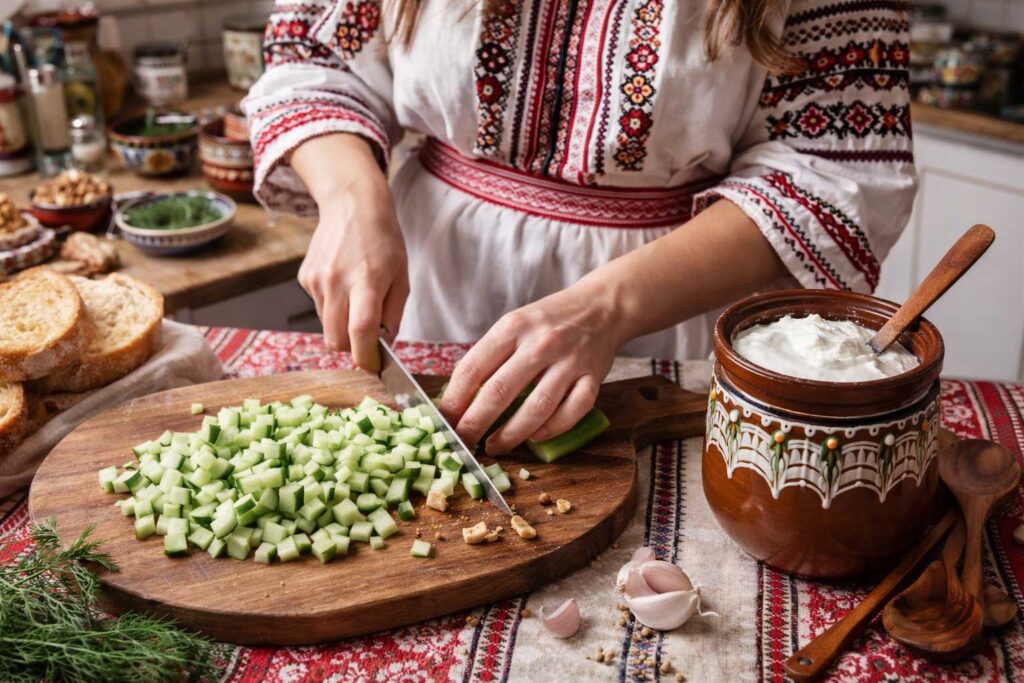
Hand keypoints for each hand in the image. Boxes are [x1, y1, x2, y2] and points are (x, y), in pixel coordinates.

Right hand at [293, 135, 408, 370]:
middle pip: (336, 339)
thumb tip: (382, 347)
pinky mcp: (304, 277)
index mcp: (367, 281)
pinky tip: (342, 282)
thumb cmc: (384, 242)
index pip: (360, 330)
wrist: (352, 205)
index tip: (372, 366)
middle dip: (351, 348)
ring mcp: (316, 279)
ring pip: (326, 326)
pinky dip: (332, 307)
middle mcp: (337, 281)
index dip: (365, 357)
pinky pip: (318, 308)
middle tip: (367, 340)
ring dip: (341, 325)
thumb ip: (393, 315)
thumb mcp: (402, 278)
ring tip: (356, 297)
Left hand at [439, 283, 622, 453]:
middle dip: (475, 423)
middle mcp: (541, 343)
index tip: (443, 421)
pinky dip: (552, 429)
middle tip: (463, 442)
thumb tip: (457, 399)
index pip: (474, 368)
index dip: (454, 400)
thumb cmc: (548, 321)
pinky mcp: (594, 378)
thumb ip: (490, 356)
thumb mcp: (514, 324)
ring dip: (511, 434)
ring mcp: (570, 361)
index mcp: (513, 326)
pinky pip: (573, 411)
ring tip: (493, 447)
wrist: (601, 307)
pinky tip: (535, 438)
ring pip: (537, 407)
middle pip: (500, 391)